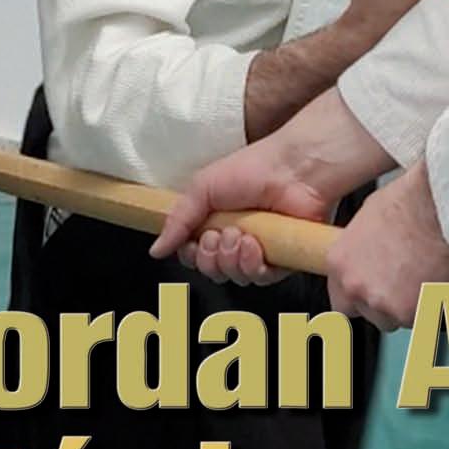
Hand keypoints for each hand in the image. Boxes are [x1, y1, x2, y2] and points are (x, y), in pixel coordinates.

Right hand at [149, 126, 332, 285]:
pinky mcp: (283, 257)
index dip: (192, 255)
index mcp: (215, 221)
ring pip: (234, 277)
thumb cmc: (251, 169)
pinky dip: (253, 266)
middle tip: (220, 234)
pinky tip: (255, 246)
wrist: (293, 168)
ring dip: (231, 260)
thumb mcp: (202, 188)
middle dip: (211, 257)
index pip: (194, 256)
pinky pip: (260, 279)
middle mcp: (236, 238)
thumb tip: (156, 250)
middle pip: (212, 271)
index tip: (196, 241)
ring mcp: (260, 249)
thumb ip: (177, 220)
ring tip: (240, 235)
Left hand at [327, 160, 448, 330]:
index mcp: (341, 263)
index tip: (374, 292)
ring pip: (400, 318)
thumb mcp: (371, 215)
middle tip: (409, 280)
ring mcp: (384, 303)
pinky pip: (426, 318)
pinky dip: (437, 304)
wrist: (440, 206)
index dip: (362, 298)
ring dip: (414, 305)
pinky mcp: (413, 313)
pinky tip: (444, 278)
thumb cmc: (411, 201)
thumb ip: (364, 248)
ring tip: (430, 274)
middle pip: (371, 314)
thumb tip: (373, 254)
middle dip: (390, 303)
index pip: (341, 302)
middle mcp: (357, 287)